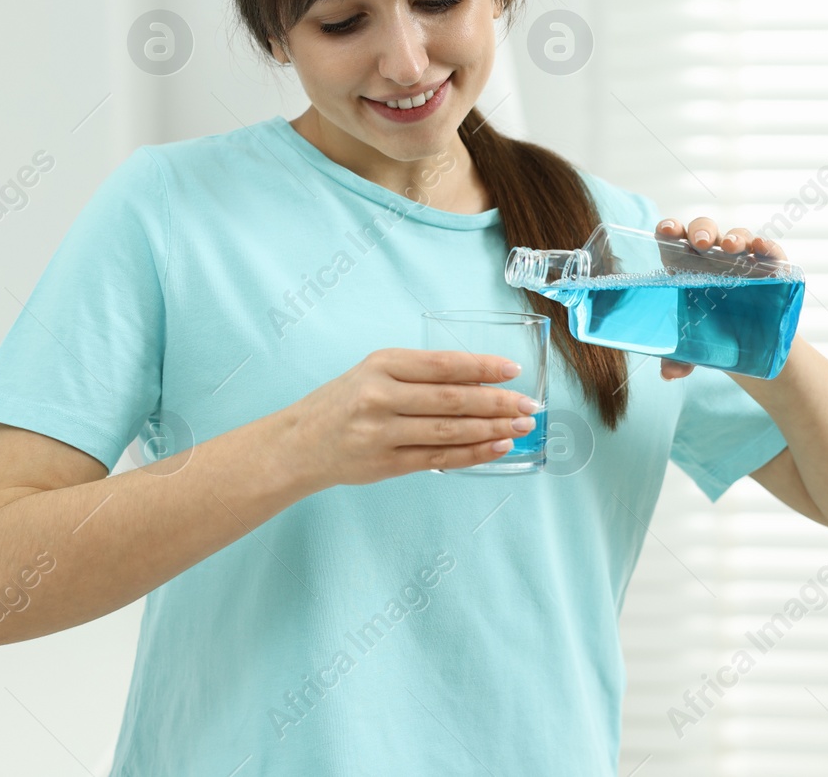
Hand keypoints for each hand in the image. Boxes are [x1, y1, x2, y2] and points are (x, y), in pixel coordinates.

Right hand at [280, 348, 542, 486]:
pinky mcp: (384, 464)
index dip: (483, 367)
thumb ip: (419, 376)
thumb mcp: (373, 374)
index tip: (514, 370)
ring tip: (520, 427)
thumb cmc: (342, 403)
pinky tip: (496, 447)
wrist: (298, 443)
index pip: (443, 364)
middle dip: (497, 402)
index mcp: (381, 365)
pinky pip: (438, 458)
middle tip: (529, 405)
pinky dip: (472, 453)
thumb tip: (480, 382)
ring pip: (449, 430)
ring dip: (491, 429)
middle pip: (451, 398)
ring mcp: (381, 432)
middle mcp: (380, 396)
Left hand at [653, 216, 790, 380]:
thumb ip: (677, 358)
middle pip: (705, 232)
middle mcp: (712, 258)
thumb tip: (668, 374)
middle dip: (702, 231)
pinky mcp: (770, 269)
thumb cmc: (711, 333)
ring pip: (737, 237)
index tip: (666, 231)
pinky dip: (767, 246)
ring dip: (734, 237)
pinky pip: (769, 252)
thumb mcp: (692, 348)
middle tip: (700, 243)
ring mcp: (741, 261)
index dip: (669, 230)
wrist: (751, 345)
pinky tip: (761, 248)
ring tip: (731, 248)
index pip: (672, 241)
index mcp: (684, 267)